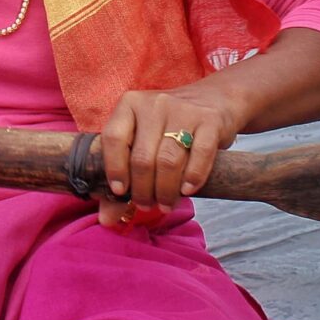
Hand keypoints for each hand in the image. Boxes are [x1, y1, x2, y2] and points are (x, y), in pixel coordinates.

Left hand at [96, 83, 244, 227]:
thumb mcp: (142, 139)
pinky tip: (187, 190)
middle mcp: (154, 104)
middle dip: (143, 190)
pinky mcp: (210, 121)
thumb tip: (106, 220)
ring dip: (166, 191)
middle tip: (146, 205)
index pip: (113, 138)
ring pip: (169, 160)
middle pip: (142, 157)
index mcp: (130, 104)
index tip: (120, 192)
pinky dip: (193, 178)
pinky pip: (200, 155)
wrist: (213, 98)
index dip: (115, 169)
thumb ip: (123, 175)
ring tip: (165, 204)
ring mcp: (183, 110)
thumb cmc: (168, 125)